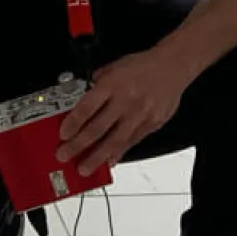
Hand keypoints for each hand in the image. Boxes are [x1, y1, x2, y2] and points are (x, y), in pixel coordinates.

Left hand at [57, 50, 192, 175]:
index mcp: (112, 84)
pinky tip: (108, 161)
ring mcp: (139, 115)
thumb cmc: (143, 66)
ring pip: (114, 141)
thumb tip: (85, 101)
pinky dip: (118, 153)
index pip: (87, 107)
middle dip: (78, 145)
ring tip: (85, 168)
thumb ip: (98, 85)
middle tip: (65, 155)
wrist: (174, 66)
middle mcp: (125, 101)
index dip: (73, 124)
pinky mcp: (151, 124)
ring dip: (97, 157)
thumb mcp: (114, 67)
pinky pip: (131, 142)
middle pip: (97, 128)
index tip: (62, 136)